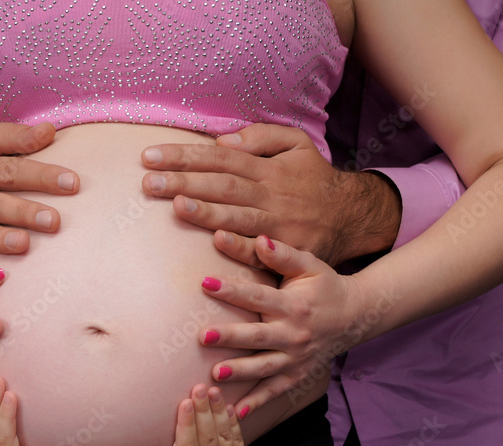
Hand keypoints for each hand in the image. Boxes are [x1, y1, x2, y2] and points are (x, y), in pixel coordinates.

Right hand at [131, 385, 243, 445]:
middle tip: (200, 386)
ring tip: (214, 390)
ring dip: (219, 411)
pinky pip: (237, 440)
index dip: (187, 424)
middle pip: (207, 437)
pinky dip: (234, 422)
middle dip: (204, 410)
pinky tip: (228, 405)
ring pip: (223, 435)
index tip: (184, 402)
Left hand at [140, 123, 400, 264]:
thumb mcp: (297, 144)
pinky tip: (217, 241)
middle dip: (184, 182)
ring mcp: (277, 224)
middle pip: (222, 185)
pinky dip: (240, 246)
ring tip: (177, 205)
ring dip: (207, 212)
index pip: (218, 158)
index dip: (184, 156)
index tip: (149, 156)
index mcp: (266, 168)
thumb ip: (262, 136)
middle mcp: (270, 194)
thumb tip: (223, 141)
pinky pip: (259, 251)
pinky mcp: (284, 251)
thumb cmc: (314, 178)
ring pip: (237, 216)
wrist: (354, 216)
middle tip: (148, 182)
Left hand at [198, 234, 370, 415]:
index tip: (205, 283)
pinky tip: (235, 414)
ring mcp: (296, 358)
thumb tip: (259, 240)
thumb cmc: (324, 286)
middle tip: (204, 336)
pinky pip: (275, 392)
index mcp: (294, 305)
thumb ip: (283, 254)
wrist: (355, 316)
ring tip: (215, 375)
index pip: (259, 296)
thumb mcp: (310, 265)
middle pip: (259, 337)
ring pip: (265, 368)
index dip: (232, 290)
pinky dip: (257, 403)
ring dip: (240, 372)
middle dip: (231, 337)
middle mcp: (295, 334)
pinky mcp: (297, 376)